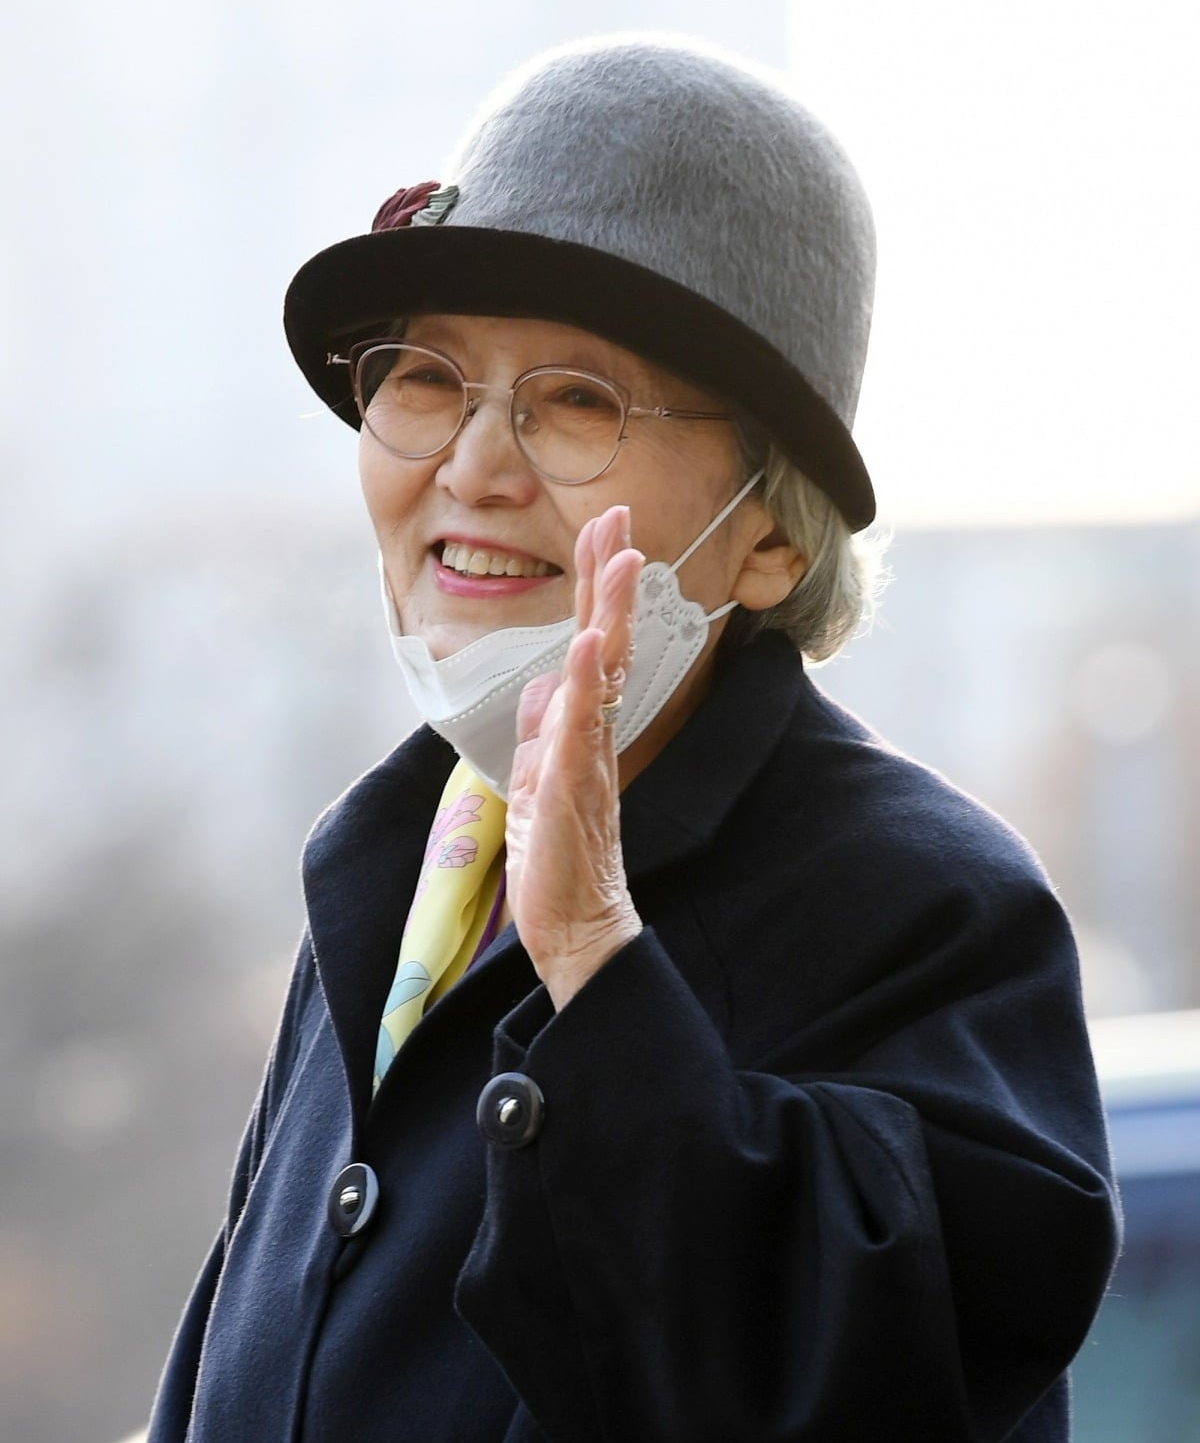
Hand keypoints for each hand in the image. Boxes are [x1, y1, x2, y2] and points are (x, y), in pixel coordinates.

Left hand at [505, 505, 645, 1008]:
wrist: (575, 926)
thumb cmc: (558, 860)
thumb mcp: (536, 783)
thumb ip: (542, 732)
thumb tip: (543, 685)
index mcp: (582, 730)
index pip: (594, 645)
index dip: (598, 589)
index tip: (605, 531)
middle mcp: (594, 735)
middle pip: (610, 642)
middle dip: (610, 577)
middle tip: (621, 517)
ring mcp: (588, 758)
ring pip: (604, 673)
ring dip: (612, 612)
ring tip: (622, 558)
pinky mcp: (573, 787)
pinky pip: (582, 727)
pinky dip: (586, 684)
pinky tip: (591, 645)